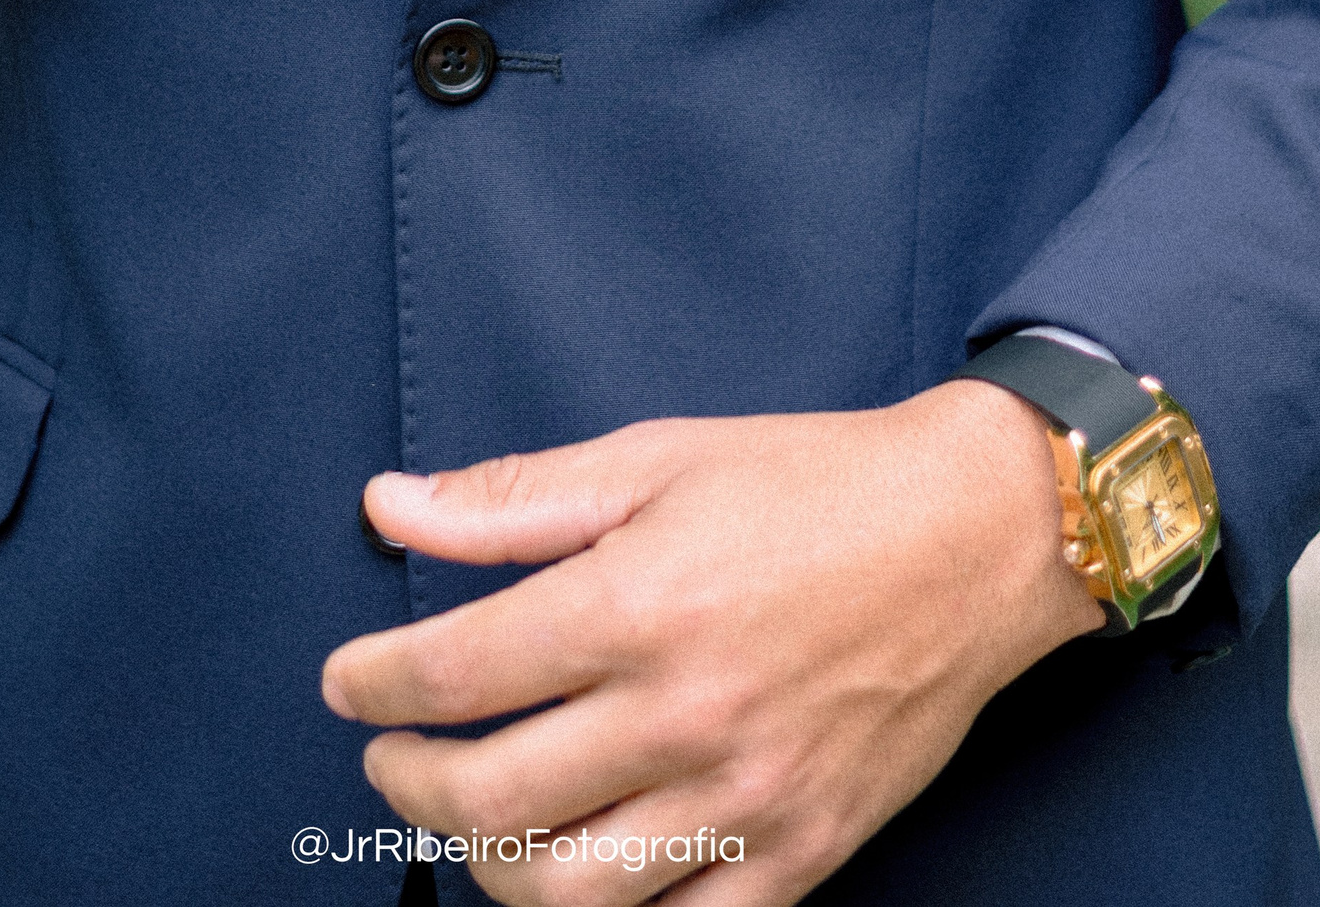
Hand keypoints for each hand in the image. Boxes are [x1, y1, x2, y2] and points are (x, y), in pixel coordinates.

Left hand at [322, 387, 1099, 903]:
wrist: (971, 536)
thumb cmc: (810, 485)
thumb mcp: (653, 457)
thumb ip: (512, 498)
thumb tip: (390, 508)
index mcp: (635, 604)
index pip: (455, 675)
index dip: (375, 685)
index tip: (348, 683)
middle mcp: (682, 715)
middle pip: (490, 802)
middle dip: (407, 787)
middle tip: (391, 758)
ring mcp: (743, 800)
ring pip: (567, 899)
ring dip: (489, 870)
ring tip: (475, 820)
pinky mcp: (801, 855)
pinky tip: (580, 870)